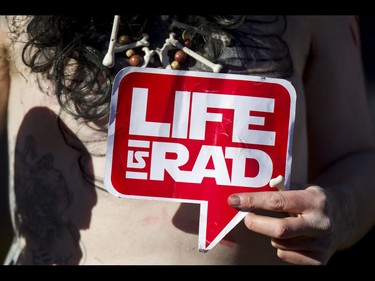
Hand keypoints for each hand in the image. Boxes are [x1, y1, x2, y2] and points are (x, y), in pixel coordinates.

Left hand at [228, 185, 343, 264]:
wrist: (344, 217)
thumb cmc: (311, 200)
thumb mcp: (301, 187)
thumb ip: (279, 189)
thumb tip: (249, 195)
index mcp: (314, 201)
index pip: (277, 201)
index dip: (253, 201)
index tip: (234, 200)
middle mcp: (320, 224)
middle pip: (279, 230)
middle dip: (256, 224)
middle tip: (246, 218)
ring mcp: (322, 244)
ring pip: (280, 244)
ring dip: (272, 235)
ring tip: (282, 226)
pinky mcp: (320, 261)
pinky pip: (286, 256)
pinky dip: (281, 248)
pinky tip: (292, 239)